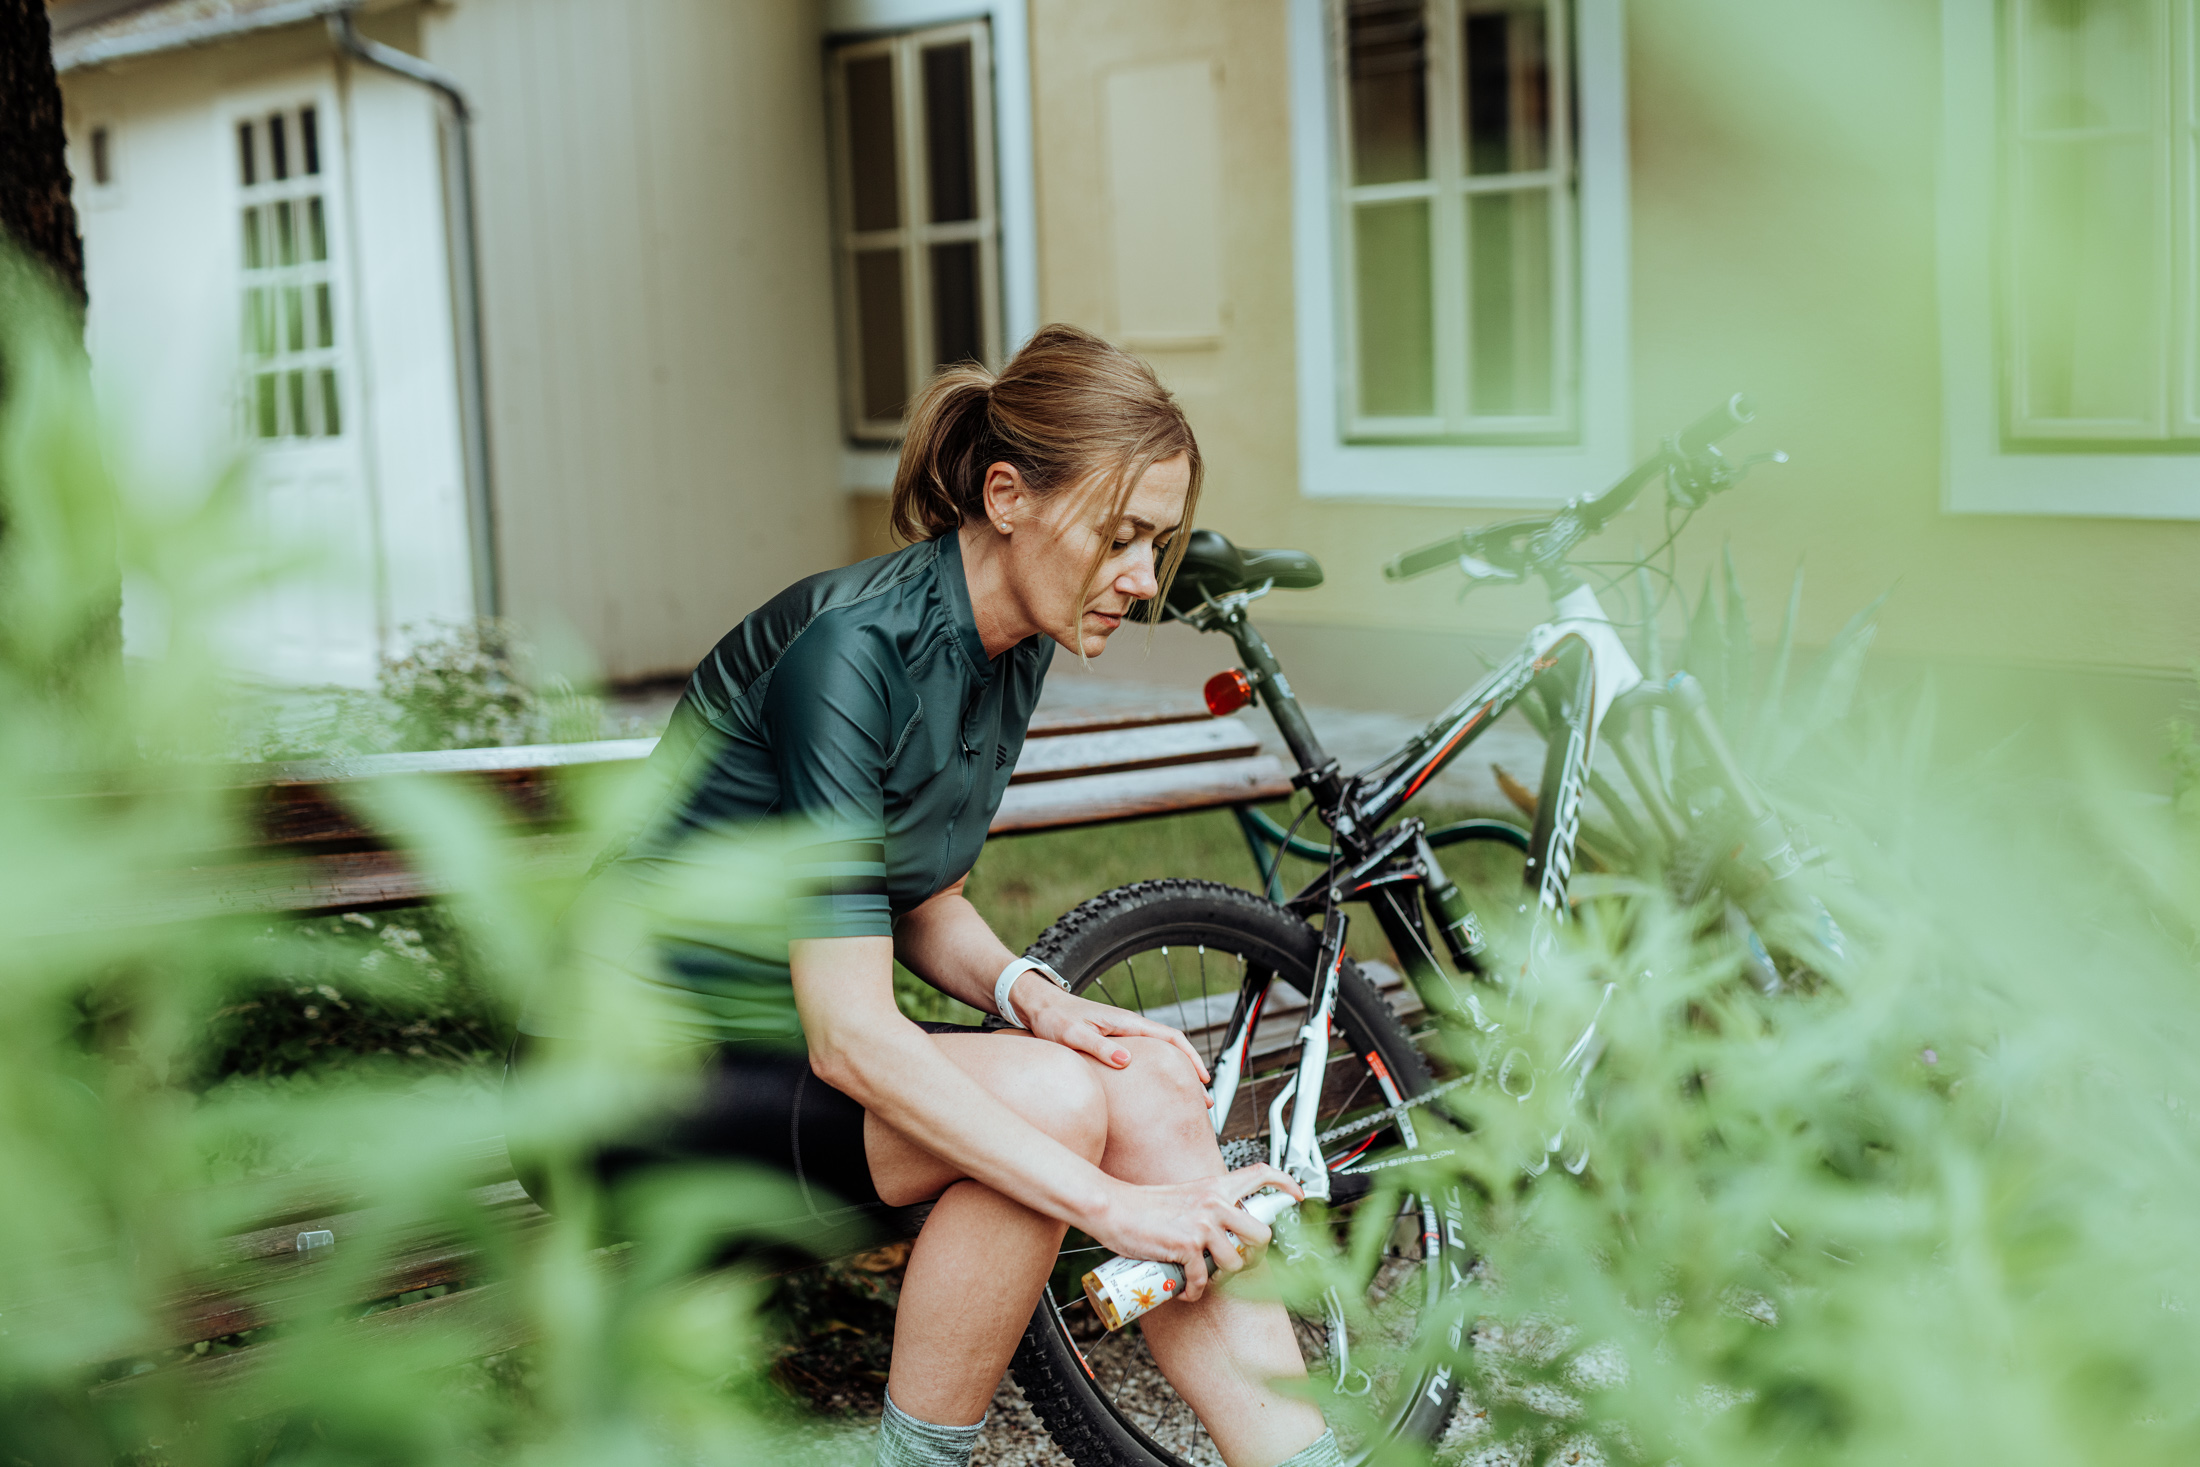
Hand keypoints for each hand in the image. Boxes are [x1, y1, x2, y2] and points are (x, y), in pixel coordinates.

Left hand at [1015, 978, 1209, 1090]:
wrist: (1037, 1005)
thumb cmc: (1053, 1017)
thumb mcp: (1073, 1034)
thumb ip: (1099, 1046)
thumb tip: (1126, 1061)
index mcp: (1126, 1022)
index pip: (1170, 1037)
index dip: (1190, 1058)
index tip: (1203, 1079)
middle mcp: (1129, 1027)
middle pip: (1170, 1049)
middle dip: (1189, 1072)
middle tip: (1202, 1101)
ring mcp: (1121, 1035)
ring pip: (1157, 1055)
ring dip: (1173, 1074)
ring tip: (1184, 1101)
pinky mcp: (1112, 1043)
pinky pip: (1142, 1058)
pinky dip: (1155, 1073)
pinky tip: (1152, 1091)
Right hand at [1091, 1165, 1303, 1301]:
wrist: (1112, 1207)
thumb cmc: (1142, 1205)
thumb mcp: (1183, 1196)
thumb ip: (1204, 1205)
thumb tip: (1218, 1227)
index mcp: (1214, 1187)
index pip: (1260, 1174)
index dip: (1285, 1183)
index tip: (1296, 1194)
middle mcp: (1214, 1202)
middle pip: (1261, 1233)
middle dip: (1254, 1255)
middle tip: (1238, 1262)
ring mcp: (1202, 1224)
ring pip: (1236, 1262)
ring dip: (1222, 1278)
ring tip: (1206, 1278)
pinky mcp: (1187, 1245)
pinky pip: (1203, 1279)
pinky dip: (1195, 1291)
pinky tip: (1186, 1290)